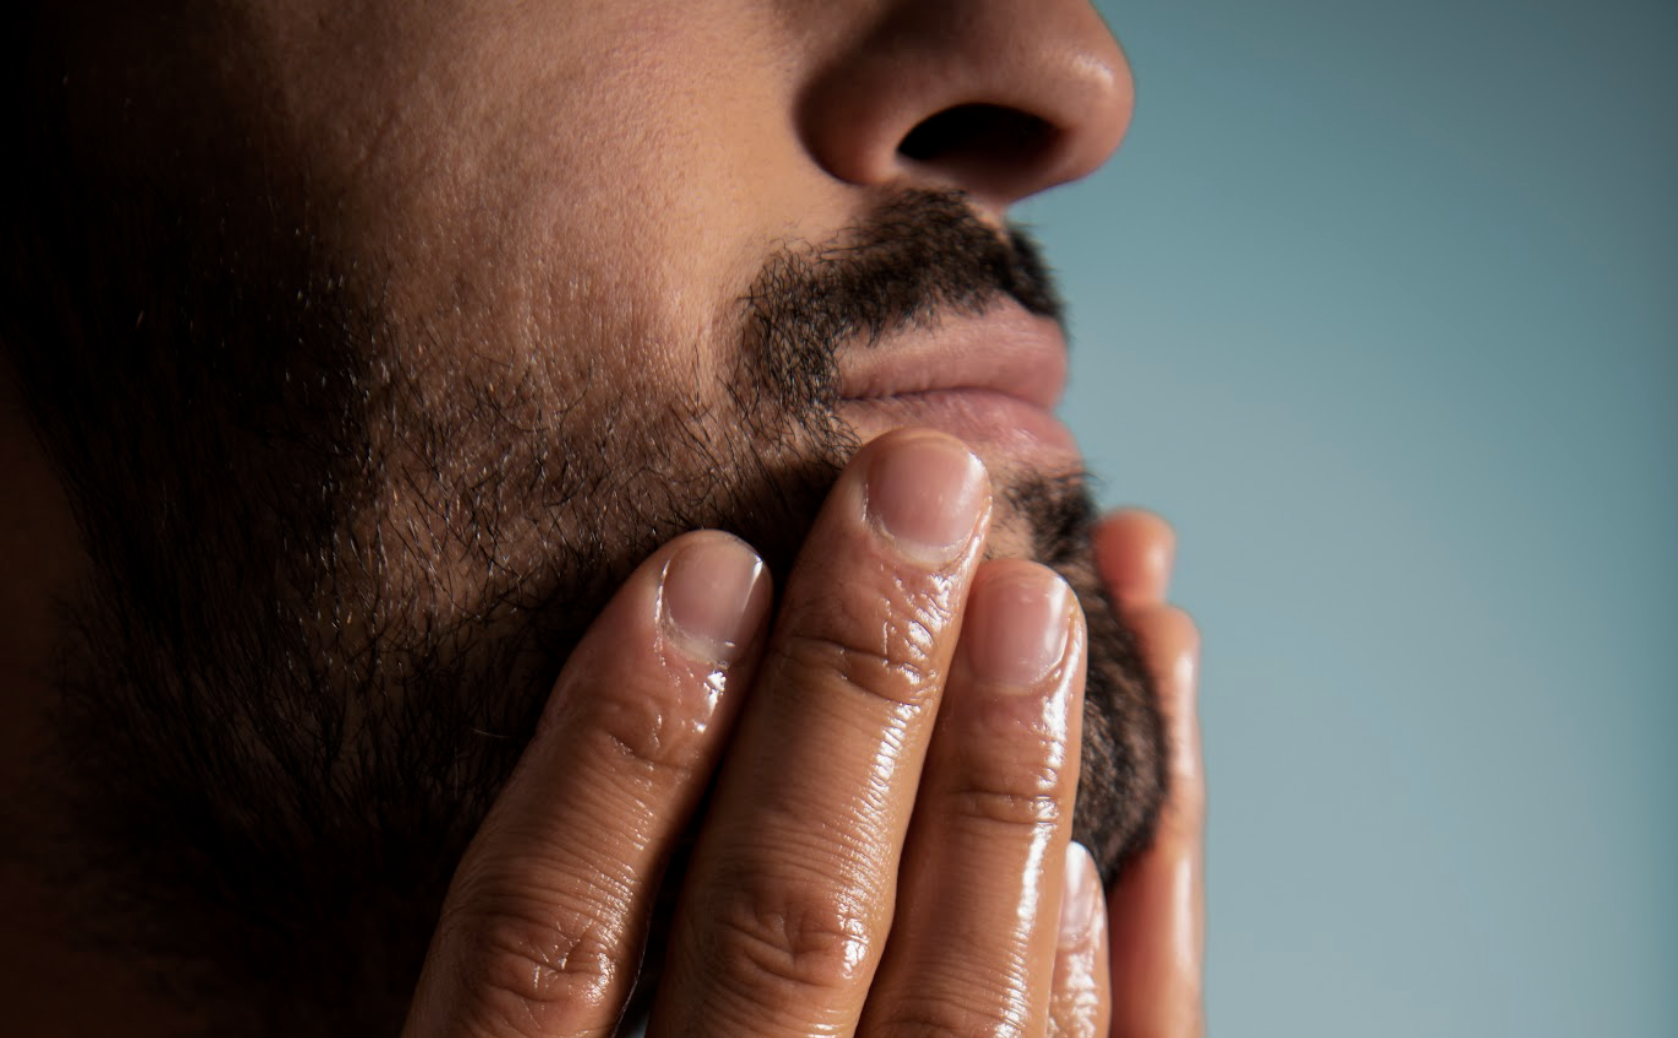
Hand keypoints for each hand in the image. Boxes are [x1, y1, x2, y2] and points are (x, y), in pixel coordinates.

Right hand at [399, 429, 1192, 1037]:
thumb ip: (531, 965)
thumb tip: (652, 670)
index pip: (549, 952)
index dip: (616, 747)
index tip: (698, 563)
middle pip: (778, 934)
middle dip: (859, 693)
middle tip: (922, 488)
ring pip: (960, 1013)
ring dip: (1011, 786)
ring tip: (1056, 595)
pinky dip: (1122, 969)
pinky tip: (1120, 834)